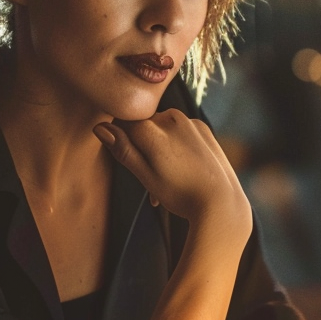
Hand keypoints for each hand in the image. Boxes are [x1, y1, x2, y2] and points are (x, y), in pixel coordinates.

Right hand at [94, 111, 250, 234]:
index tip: (131, 162)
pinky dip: (176, 145)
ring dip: (159, 146)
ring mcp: (189, 121)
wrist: (221, 202)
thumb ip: (122, 149)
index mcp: (150, 129)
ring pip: (162, 128)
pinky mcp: (203, 127)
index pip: (121, 123)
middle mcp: (170, 117)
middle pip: (143, 126)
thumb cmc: (180, 194)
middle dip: (142, 146)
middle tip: (151, 176)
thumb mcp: (145, 176)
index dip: (121, 142)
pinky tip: (183, 168)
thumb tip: (99, 128)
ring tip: (169, 177)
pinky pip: (180, 130)